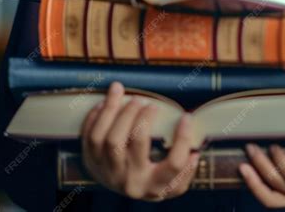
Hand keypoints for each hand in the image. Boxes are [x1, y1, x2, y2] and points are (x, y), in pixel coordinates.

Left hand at [81, 81, 199, 201]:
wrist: (123, 188)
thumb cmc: (153, 177)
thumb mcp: (172, 180)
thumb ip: (185, 168)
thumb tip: (193, 148)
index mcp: (154, 186)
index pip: (173, 164)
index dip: (182, 139)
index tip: (186, 116)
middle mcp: (130, 181)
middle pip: (135, 143)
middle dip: (144, 116)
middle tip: (150, 103)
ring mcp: (108, 171)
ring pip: (108, 138)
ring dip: (117, 111)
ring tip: (128, 95)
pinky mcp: (91, 161)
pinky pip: (90, 135)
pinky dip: (98, 115)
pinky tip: (108, 101)